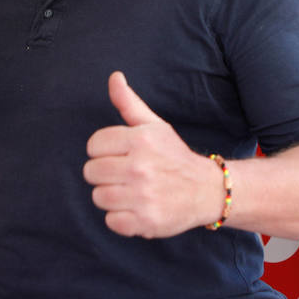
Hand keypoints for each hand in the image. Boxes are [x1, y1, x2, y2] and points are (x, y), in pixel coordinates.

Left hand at [82, 71, 217, 237]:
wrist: (208, 190)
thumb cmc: (174, 156)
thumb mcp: (154, 126)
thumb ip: (129, 103)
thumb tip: (114, 77)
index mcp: (140, 140)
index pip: (93, 145)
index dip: (104, 151)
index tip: (120, 155)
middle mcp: (140, 167)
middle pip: (91, 172)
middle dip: (104, 174)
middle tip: (125, 175)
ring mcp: (143, 196)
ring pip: (98, 197)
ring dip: (111, 197)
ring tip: (130, 192)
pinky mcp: (146, 221)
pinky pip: (110, 221)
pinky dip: (121, 219)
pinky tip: (136, 209)